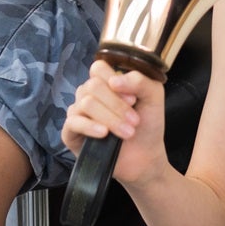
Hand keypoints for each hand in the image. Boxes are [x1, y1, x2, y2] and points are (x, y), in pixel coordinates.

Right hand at [61, 61, 169, 184]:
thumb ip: (140, 81)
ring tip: (128, 133)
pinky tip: (104, 134)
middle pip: (93, 86)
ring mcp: (78, 112)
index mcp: (105, 82)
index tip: (133, 99)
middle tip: (135, 121)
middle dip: (117, 105)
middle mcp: (89, 94)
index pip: (98, 68)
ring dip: (110, 118)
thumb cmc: (148, 124)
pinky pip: (73, 122)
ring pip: (85, 103)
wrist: (145, 158)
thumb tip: (115, 81)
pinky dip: (90, 127)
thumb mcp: (154, 97)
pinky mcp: (71, 132)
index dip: (114, 80)